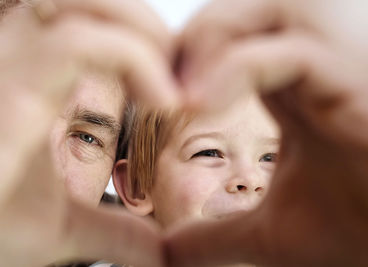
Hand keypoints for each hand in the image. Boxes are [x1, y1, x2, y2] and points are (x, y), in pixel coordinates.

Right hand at [0, 0, 176, 265]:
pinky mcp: (4, 93)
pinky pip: (77, 44)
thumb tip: (156, 250)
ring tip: (172, 88)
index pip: (88, 22)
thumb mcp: (66, 228)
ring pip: (81, 4)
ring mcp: (6, 71)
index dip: (144, 42)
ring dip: (143, 32)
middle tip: (179, 77)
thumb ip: (115, 229)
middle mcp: (15, 63)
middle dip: (146, 24)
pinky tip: (165, 104)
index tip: (179, 93)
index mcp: (30, 82)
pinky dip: (135, 60)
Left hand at [166, 0, 367, 265]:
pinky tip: (201, 107)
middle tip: (156, 85)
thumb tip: (168, 251)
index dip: (182, 56)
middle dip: (192, 38)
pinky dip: (237, 70)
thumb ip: (213, 234)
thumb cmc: (351, 234)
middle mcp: (314, 66)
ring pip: (267, 7)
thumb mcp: (266, 231)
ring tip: (181, 98)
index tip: (149, 96)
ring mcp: (339, 67)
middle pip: (242, 7)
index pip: (227, 38)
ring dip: (210, 42)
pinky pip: (291, 52)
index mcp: (291, 89)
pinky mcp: (358, 82)